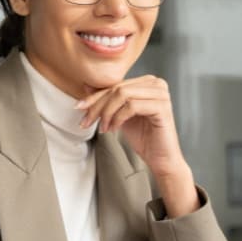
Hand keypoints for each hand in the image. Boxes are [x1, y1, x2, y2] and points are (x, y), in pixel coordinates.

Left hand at [76, 76, 199, 216]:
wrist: (160, 158)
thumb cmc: (143, 136)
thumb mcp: (118, 115)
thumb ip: (107, 99)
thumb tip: (85, 85)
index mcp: (147, 82)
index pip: (115, 85)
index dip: (94, 97)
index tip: (78, 108)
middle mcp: (156, 83)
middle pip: (117, 89)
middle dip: (98, 106)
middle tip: (86, 122)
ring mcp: (161, 94)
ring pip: (123, 95)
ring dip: (107, 113)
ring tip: (103, 128)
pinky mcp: (162, 107)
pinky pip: (132, 106)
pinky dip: (118, 118)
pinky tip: (113, 129)